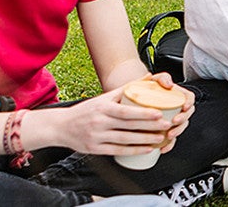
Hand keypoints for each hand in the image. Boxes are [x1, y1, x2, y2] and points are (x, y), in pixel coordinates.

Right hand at [52, 87, 176, 155]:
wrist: (61, 126)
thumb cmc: (86, 111)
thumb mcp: (104, 98)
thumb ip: (126, 89)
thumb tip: (149, 77)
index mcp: (103, 107)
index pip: (126, 111)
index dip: (143, 113)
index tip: (159, 113)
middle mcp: (100, 122)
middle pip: (128, 126)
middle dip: (149, 127)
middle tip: (166, 125)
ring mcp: (97, 137)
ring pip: (125, 140)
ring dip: (144, 140)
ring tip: (160, 138)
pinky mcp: (95, 149)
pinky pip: (117, 151)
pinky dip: (133, 151)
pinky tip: (146, 149)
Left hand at [147, 73, 194, 152]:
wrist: (135, 99)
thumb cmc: (147, 89)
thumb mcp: (155, 80)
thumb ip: (162, 78)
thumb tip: (169, 84)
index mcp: (178, 96)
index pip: (190, 99)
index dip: (189, 103)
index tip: (184, 107)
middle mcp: (177, 108)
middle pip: (186, 115)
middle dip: (182, 121)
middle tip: (174, 122)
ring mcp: (172, 120)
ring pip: (180, 128)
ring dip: (177, 133)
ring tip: (168, 136)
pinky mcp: (166, 130)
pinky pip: (171, 140)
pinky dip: (168, 145)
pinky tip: (163, 149)